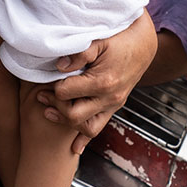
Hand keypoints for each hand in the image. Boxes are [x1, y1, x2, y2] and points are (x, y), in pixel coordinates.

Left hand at [36, 13, 155, 152]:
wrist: (143, 45)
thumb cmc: (120, 39)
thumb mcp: (98, 41)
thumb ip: (79, 54)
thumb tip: (59, 66)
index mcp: (103, 82)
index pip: (66, 93)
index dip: (53, 87)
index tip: (46, 80)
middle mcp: (110, 98)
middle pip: (74, 115)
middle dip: (56, 106)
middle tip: (42, 95)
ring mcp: (113, 105)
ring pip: (87, 127)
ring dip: (66, 121)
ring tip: (49, 111)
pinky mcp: (114, 107)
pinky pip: (99, 128)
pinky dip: (85, 139)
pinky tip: (74, 148)